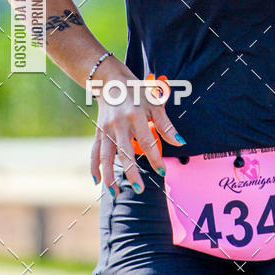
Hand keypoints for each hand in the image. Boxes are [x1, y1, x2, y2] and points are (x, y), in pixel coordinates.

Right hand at [89, 66, 184, 195]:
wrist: (111, 81)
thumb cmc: (137, 92)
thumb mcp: (154, 104)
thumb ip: (166, 126)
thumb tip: (181, 142)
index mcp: (135, 116)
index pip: (147, 142)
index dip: (155, 158)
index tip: (162, 172)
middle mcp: (119, 124)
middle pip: (125, 152)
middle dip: (131, 172)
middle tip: (140, 189)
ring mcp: (106, 129)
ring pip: (106, 155)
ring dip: (110, 175)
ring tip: (116, 193)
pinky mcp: (98, 132)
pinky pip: (94, 151)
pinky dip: (94, 166)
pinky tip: (97, 181)